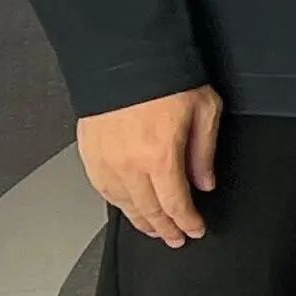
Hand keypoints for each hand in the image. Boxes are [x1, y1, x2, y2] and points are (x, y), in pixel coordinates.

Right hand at [77, 86, 222, 247]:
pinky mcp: (90, 154)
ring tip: (154, 229)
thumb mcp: (205, 110)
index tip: (196, 230)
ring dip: (141, 221)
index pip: (176, 204)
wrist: (125, 57)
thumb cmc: (168, 78)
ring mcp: (106, 161)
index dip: (188, 222)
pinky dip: (118, 204)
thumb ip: (204, 152)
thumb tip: (205, 183)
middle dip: (166, 228)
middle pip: (149, 211)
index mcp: (160, 157)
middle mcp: (129, 166)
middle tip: (176, 238)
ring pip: (124, 205)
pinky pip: (103, 190)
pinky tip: (127, 208)